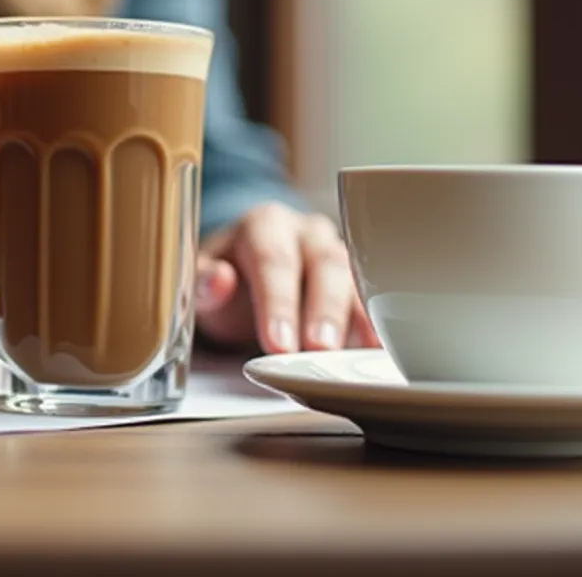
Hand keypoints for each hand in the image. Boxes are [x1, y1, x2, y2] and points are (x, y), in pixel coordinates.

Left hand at [193, 202, 379, 354]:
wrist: (248, 267)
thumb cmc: (227, 273)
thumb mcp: (200, 278)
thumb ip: (201, 282)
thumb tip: (217, 280)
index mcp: (265, 225)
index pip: (273, 260)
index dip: (277, 302)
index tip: (278, 343)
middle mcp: (307, 233)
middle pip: (323, 265)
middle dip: (323, 310)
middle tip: (319, 351)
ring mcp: (337, 253)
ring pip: (355, 278)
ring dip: (358, 318)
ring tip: (358, 355)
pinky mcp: (358, 278)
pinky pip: (373, 297)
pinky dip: (376, 324)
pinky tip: (381, 350)